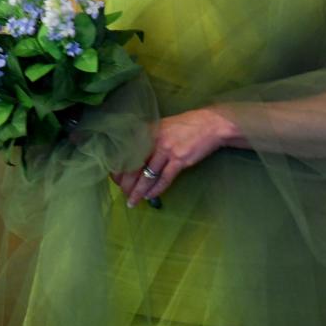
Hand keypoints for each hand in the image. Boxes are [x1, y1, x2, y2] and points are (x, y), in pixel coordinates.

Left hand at [114, 107, 238, 206]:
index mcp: (147, 131)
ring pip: (147, 175)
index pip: (126, 153)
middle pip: (134, 166)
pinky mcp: (179, 160)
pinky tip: (150, 196)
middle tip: (124, 194)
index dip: (119, 168)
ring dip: (139, 191)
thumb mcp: (162, 126)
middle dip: (126, 184)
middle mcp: (154, 140)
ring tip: (133, 201)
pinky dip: (156, 190)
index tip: (115, 180)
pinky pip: (164, 179)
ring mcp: (167, 150)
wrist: (210, 124)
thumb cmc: (186, 126)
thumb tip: (134, 156)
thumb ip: (149, 139)